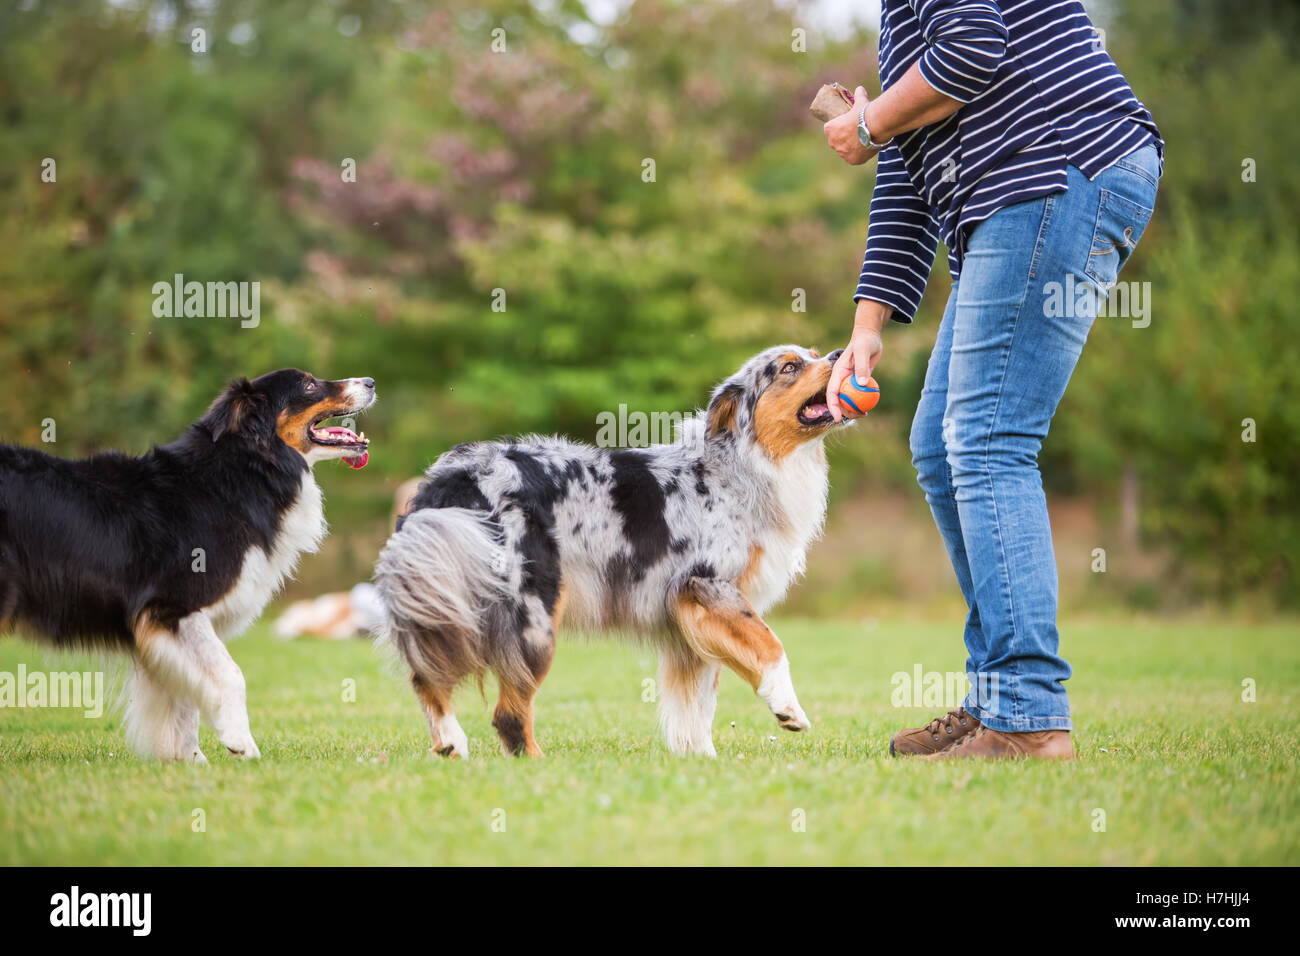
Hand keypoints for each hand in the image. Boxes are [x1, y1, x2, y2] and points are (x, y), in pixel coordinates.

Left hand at [823, 86, 877, 165]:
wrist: (875, 125)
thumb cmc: (865, 112)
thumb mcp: (860, 101)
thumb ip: (859, 96)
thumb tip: (860, 89)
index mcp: (830, 129)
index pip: (829, 129)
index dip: (837, 128)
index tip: (845, 127)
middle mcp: (833, 142)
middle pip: (836, 142)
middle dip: (843, 139)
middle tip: (855, 134)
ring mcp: (842, 153)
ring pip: (844, 151)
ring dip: (850, 148)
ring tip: (861, 142)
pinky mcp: (852, 160)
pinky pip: (853, 159)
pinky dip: (858, 156)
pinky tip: (864, 151)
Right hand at [827, 299, 889, 421]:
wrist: (870, 336)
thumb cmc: (865, 341)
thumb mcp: (863, 351)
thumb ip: (862, 367)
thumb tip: (861, 384)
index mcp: (838, 373)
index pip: (832, 393)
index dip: (833, 406)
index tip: (838, 418)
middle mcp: (841, 378)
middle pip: (839, 399)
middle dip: (845, 411)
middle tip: (858, 416)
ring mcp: (850, 380)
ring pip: (849, 398)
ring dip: (854, 408)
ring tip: (864, 414)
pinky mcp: (859, 380)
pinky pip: (859, 394)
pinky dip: (863, 401)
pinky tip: (870, 407)